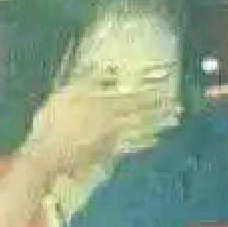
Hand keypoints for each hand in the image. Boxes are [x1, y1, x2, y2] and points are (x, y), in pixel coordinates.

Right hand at [20, 85, 180, 180]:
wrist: (48, 155)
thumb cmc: (53, 122)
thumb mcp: (67, 94)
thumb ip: (88, 82)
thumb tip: (108, 71)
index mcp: (104, 105)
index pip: (134, 98)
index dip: (151, 94)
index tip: (168, 89)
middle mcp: (114, 122)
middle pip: (142, 115)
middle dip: (161, 110)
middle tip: (178, 107)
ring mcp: (113, 140)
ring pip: (141, 130)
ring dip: (158, 126)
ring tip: (172, 122)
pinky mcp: (109, 153)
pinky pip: (132, 146)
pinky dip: (145, 142)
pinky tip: (154, 140)